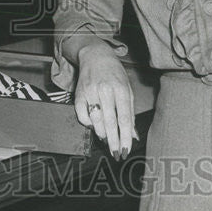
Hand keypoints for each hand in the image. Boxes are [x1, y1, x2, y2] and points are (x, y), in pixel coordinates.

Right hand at [74, 41, 136, 159]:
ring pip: (95, 121)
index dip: (125, 136)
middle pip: (110, 122)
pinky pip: (82, 116)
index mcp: (120, 89)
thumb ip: (129, 112)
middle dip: (113, 141)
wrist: (95, 56)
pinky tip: (95, 127)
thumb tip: (133, 134)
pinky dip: (88, 125)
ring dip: (102, 134)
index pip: (124, 118)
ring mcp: (90, 92)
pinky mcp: (78, 95)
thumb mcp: (127, 89)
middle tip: (117, 154)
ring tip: (107, 142)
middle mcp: (105, 91)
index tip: (126, 149)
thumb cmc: (114, 73)